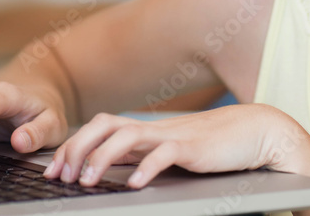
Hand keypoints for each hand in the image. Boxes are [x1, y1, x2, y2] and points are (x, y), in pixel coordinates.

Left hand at [42, 103, 302, 188]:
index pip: (99, 127)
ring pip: (126, 135)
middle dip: (77, 148)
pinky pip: (164, 153)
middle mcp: (154, 128)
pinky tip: (134, 184)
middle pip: (104, 124)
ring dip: (101, 157)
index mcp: (146, 130)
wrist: (256, 132)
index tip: (54, 170)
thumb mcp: (170, 153)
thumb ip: (143, 158)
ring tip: (87, 181)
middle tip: (62, 176)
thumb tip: (112, 175)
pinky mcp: (193, 148)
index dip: (73, 145)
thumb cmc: (213, 147)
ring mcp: (172, 135)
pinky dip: (146, 168)